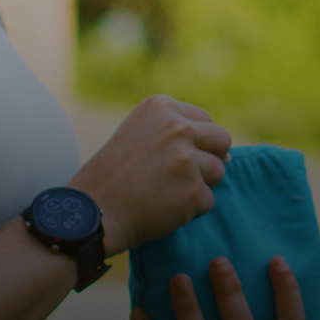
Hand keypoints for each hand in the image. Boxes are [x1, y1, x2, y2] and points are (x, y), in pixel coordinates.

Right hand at [71, 96, 230, 253]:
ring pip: (218, 171)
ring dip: (198, 185)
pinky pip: (208, 200)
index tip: (169, 158)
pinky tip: (162, 208)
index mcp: (161, 107)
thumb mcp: (138, 135)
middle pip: (221, 139)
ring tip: (164, 192)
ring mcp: (187, 159)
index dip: (193, 143)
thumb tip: (228, 153)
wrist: (90, 212)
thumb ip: (177, 133)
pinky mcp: (193, 190)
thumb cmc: (112, 177)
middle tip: (177, 177)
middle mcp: (176, 127)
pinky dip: (190, 210)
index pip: (204, 120)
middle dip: (207, 159)